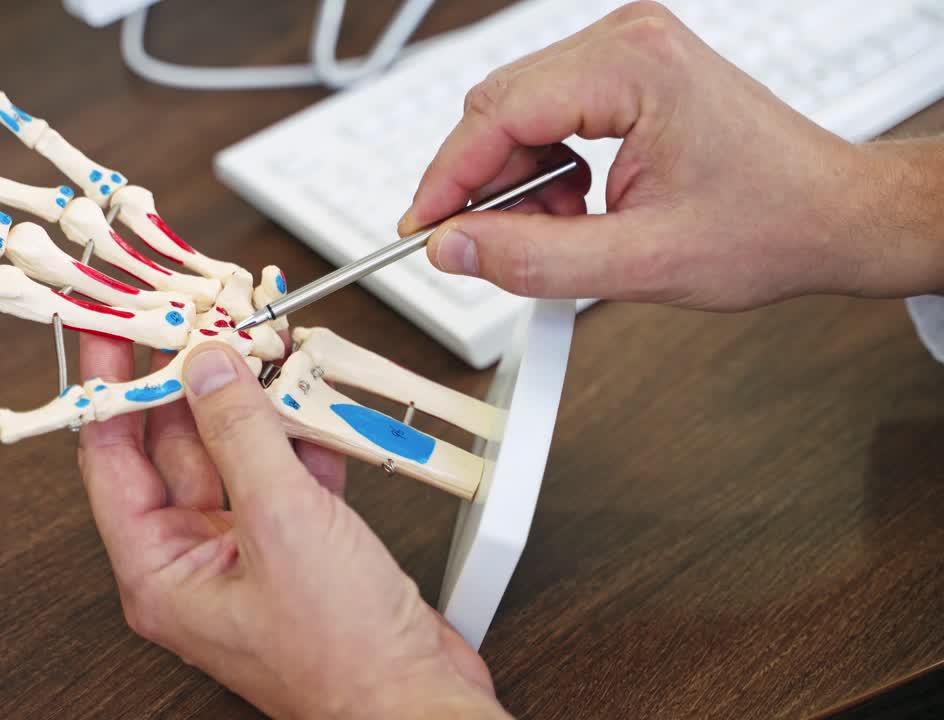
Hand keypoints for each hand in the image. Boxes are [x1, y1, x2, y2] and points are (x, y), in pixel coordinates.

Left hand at [76, 333, 507, 718]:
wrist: (417, 702)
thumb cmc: (342, 659)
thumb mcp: (282, 526)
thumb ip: (241, 436)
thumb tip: (207, 370)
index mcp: (160, 572)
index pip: (111, 456)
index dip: (108, 386)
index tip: (111, 329)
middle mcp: (198, 562)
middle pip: (176, 446)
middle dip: (190, 381)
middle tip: (197, 319)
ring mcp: (253, 552)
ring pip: (239, 453)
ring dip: (253, 401)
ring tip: (258, 343)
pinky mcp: (304, 546)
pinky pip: (289, 472)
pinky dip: (303, 432)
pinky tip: (312, 394)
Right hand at [400, 1, 943, 310]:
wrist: (831, 214)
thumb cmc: (770, 225)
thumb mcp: (640, 262)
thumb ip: (533, 260)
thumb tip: (452, 248)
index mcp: (634, 66)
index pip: (498, 113)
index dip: (447, 178)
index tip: (420, 229)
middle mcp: (628, 40)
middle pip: (499, 107)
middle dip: (485, 184)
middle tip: (494, 246)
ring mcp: (628, 50)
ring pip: (518, 112)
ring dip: (519, 181)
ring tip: (562, 229)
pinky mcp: (628, 71)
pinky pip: (549, 114)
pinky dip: (546, 168)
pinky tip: (577, 205)